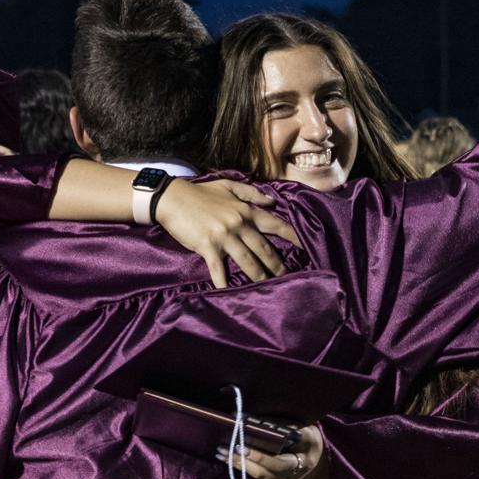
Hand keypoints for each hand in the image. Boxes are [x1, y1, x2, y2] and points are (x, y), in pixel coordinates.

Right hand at [155, 179, 299, 287]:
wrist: (172, 198)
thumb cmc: (200, 193)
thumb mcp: (228, 186)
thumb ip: (252, 193)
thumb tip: (272, 201)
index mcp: (245, 210)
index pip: (274, 224)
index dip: (292, 235)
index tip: (306, 245)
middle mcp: (238, 224)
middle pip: (263, 248)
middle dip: (277, 264)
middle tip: (287, 276)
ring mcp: (224, 237)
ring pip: (247, 260)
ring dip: (259, 275)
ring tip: (268, 286)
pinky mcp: (208, 247)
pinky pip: (219, 269)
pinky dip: (223, 282)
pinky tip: (229, 292)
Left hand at [216, 425, 328, 478]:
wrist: (320, 469)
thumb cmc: (313, 445)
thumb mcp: (309, 433)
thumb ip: (289, 428)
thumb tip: (263, 421)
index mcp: (300, 463)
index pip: (278, 463)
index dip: (260, 456)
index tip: (242, 446)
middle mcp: (288, 477)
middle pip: (262, 472)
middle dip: (242, 461)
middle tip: (224, 448)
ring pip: (256, 475)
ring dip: (236, 464)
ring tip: (220, 452)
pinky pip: (255, 475)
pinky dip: (240, 466)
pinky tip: (227, 457)